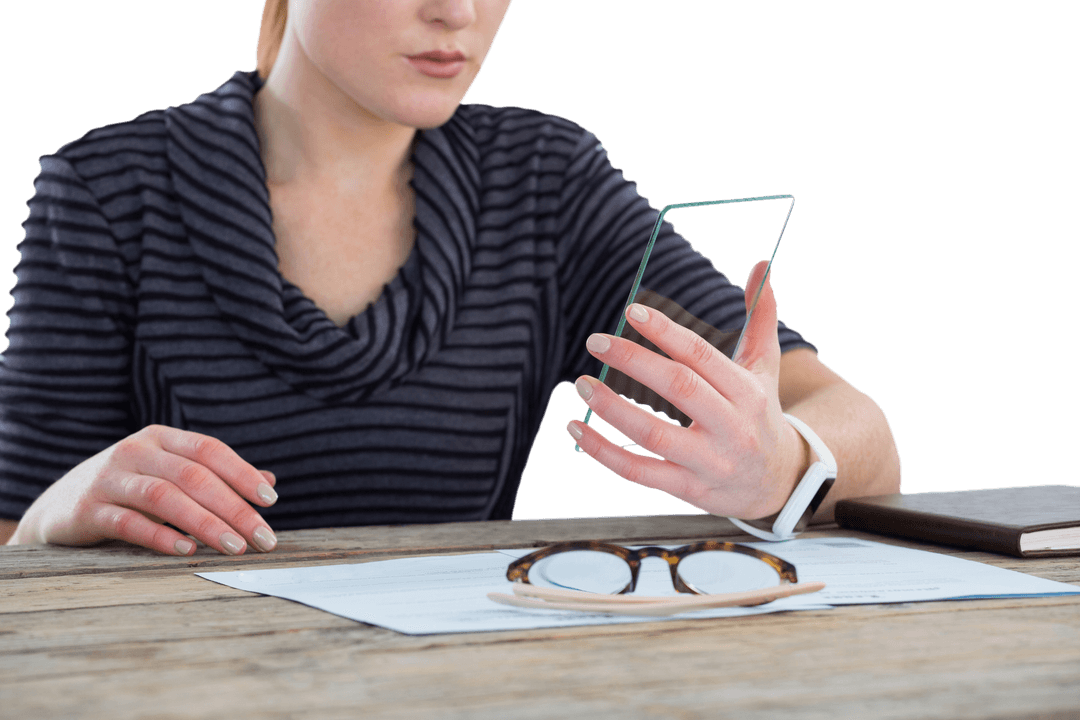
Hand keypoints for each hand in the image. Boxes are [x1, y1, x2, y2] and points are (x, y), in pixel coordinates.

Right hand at [9, 425, 278, 555]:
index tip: (270, 501)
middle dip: (234, 508)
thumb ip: (216, 478)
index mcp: (160, 439)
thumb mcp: (170, 476)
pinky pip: (128, 523)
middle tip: (262, 538)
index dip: (242, 473)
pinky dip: (160, 536)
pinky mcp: (87, 510)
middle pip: (193, 476)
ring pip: (164, 498)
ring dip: (205, 524)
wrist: (56, 508)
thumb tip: (270, 482)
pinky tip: (187, 550)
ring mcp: (109, 479)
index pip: (209, 450)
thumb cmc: (128, 491)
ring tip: (234, 547)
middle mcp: (135, 451)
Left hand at [567, 261, 807, 518]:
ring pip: (655, 434)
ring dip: (613, 409)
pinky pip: (640, 473)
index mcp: (746, 391)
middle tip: (597, 340)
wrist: (779, 483)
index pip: (701, 356)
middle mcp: (731, 426)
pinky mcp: (689, 489)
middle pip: (679, 388)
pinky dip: (605, 453)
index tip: (632, 312)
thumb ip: (760, 318)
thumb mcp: (765, 369)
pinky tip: (578, 430)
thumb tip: (761, 265)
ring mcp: (710, 461)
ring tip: (584, 384)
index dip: (666, 332)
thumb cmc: (761, 416)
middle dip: (634, 361)